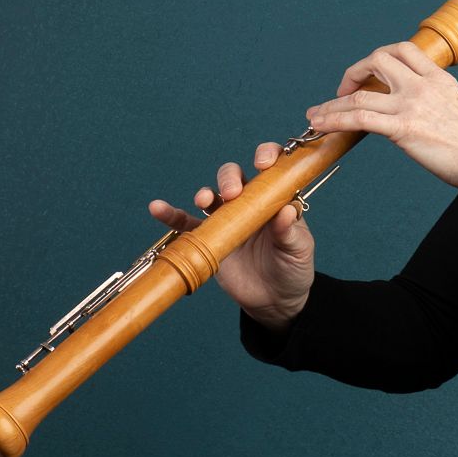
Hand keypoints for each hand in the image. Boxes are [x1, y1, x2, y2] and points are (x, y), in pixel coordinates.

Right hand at [148, 143, 313, 330]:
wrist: (274, 300)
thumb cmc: (293, 268)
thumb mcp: (299, 249)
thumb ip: (291, 230)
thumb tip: (287, 211)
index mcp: (275, 199)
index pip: (271, 168)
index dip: (267, 156)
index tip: (262, 163)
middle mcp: (250, 203)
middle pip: (235, 177)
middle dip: (230, 178)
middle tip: (232, 193)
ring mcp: (228, 219)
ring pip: (212, 196)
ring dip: (205, 193)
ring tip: (204, 199)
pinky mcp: (210, 239)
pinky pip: (187, 224)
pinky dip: (172, 215)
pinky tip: (158, 209)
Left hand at [305, 41, 457, 188]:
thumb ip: (441, 98)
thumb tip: (429, 105)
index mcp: (439, 78)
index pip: (403, 51)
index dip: (379, 58)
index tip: (369, 74)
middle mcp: (422, 85)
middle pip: (377, 60)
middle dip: (353, 73)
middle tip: (343, 91)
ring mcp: (411, 105)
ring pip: (360, 94)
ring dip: (332, 105)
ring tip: (316, 115)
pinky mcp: (404, 129)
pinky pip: (360, 119)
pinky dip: (335, 120)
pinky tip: (321, 126)